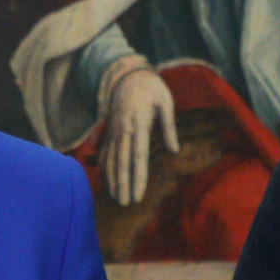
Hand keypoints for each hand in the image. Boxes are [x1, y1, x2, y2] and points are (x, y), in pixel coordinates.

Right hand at [100, 61, 177, 207]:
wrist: (127, 75)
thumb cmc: (152, 88)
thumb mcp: (166, 102)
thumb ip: (169, 127)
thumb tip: (174, 150)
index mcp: (139, 124)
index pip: (138, 157)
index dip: (138, 178)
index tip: (138, 195)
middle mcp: (123, 130)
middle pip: (122, 162)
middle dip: (123, 185)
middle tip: (125, 205)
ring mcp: (114, 131)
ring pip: (110, 159)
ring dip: (112, 180)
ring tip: (115, 199)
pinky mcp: (110, 131)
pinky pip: (104, 153)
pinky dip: (105, 169)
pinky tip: (107, 182)